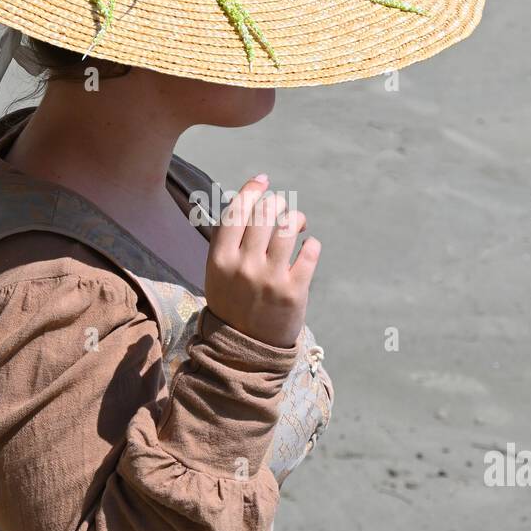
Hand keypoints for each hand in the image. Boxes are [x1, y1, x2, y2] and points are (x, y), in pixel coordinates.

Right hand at [204, 174, 320, 347]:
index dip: (252, 189)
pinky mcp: (294, 291)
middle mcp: (244, 265)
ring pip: (289, 226)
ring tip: (297, 224)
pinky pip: (310, 251)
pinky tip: (308, 247)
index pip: (237, 210)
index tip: (263, 180)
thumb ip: (228, 240)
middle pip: (265, 212)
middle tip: (282, 209)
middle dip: (277, 203)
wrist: (244, 350)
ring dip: (296, 218)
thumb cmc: (233, 303)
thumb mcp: (218, 272)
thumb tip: (247, 200)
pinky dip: (312, 244)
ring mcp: (270, 278)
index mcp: (221, 258)